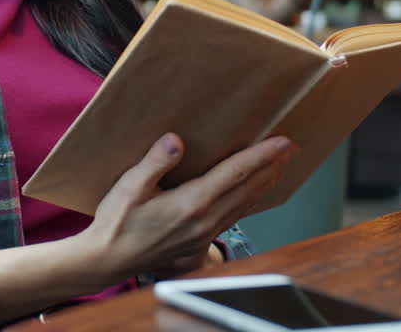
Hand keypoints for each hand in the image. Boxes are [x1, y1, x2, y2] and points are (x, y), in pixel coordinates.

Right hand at [75, 133, 295, 286]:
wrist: (109, 259)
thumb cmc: (117, 223)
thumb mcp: (130, 186)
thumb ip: (156, 162)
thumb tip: (176, 141)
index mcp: (191, 203)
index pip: (235, 174)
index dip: (260, 156)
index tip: (280, 142)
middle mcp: (204, 220)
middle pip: (248, 189)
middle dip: (271, 167)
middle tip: (291, 149)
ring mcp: (204, 233)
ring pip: (244, 204)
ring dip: (265, 184)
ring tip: (279, 166)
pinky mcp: (200, 241)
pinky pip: (234, 217)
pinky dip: (249, 201)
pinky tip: (251, 194)